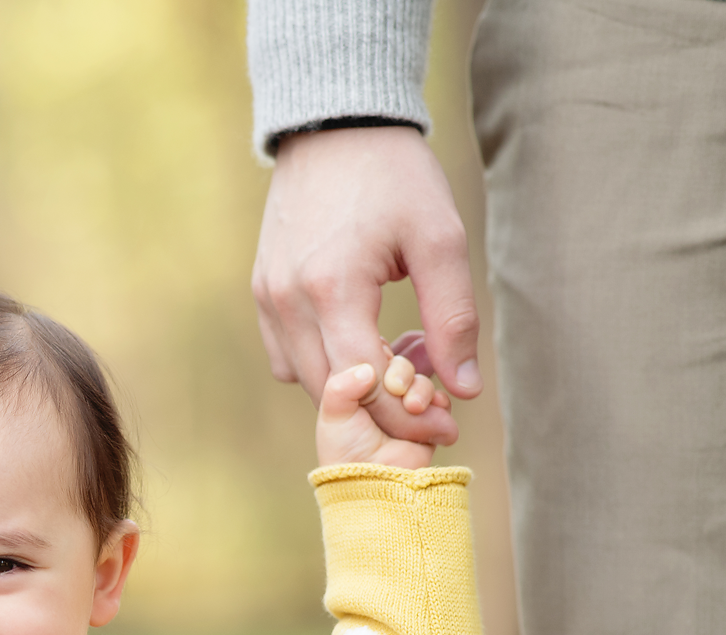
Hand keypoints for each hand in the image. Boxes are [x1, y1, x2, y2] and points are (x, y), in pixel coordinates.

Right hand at [254, 126, 479, 446]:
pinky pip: (286, 356)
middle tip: (430, 400)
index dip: (407, 412)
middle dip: (382, 409)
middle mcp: (288, 301)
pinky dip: (323, 364)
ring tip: (398, 361)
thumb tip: (464, 388)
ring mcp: (268, 298)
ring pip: (305, 380)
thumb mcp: (440, 240)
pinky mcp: (261, 292)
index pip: (364, 383)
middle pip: (331, 392)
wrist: (335, 126)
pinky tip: (361, 340)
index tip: (447, 418)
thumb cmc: (394, 176)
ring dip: (352, 388)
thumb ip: (452, 319)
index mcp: (333, 289)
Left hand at [317, 354, 445, 469]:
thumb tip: (367, 368)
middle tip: (396, 387)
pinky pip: (441, 401)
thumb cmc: (345, 452)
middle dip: (402, 371)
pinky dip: (439, 403)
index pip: (371, 353)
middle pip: (399, 363)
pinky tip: (428, 411)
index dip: (377, 355)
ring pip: (421, 379)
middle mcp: (380, 395)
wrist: (375, 483)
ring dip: (421, 388)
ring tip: (414, 406)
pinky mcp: (426, 422)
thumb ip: (342, 384)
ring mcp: (404, 408)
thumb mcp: (334, 413)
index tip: (374, 369)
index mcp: (354, 387)